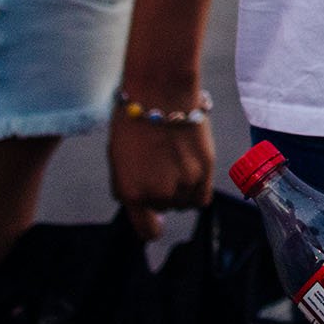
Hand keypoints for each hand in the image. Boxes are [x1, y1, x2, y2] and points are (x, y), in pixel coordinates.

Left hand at [108, 108, 214, 240]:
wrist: (161, 93)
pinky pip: (202, 196)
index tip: (153, 220)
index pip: (147, 231)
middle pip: (165, 209)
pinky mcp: (205, 171)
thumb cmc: (133, 121)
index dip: (151, 226)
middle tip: (160, 167)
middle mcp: (158, 193)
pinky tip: (191, 172)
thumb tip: (141, 204)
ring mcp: (184, 183)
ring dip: (180, 190)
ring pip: (184, 203)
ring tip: (176, 163)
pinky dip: (196, 189)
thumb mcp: (117, 161)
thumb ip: (128, 187)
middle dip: (161, 194)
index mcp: (131, 192)